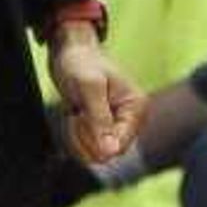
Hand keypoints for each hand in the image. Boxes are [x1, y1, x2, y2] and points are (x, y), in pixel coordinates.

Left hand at [55, 29, 142, 164]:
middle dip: (84, 135)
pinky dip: (74, 135)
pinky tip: (75, 116)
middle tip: (78, 110)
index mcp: (136, 108)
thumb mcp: (89, 87)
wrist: (70, 52)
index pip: (119, 146)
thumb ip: (100, 120)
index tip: (81, 115)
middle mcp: (130, 120)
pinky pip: (87, 148)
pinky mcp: (102, 129)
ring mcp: (116, 126)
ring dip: (77, 135)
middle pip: (106, 153)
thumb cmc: (81, 62)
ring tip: (76, 111)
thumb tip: (110, 151)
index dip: (94, 138)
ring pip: (95, 154)